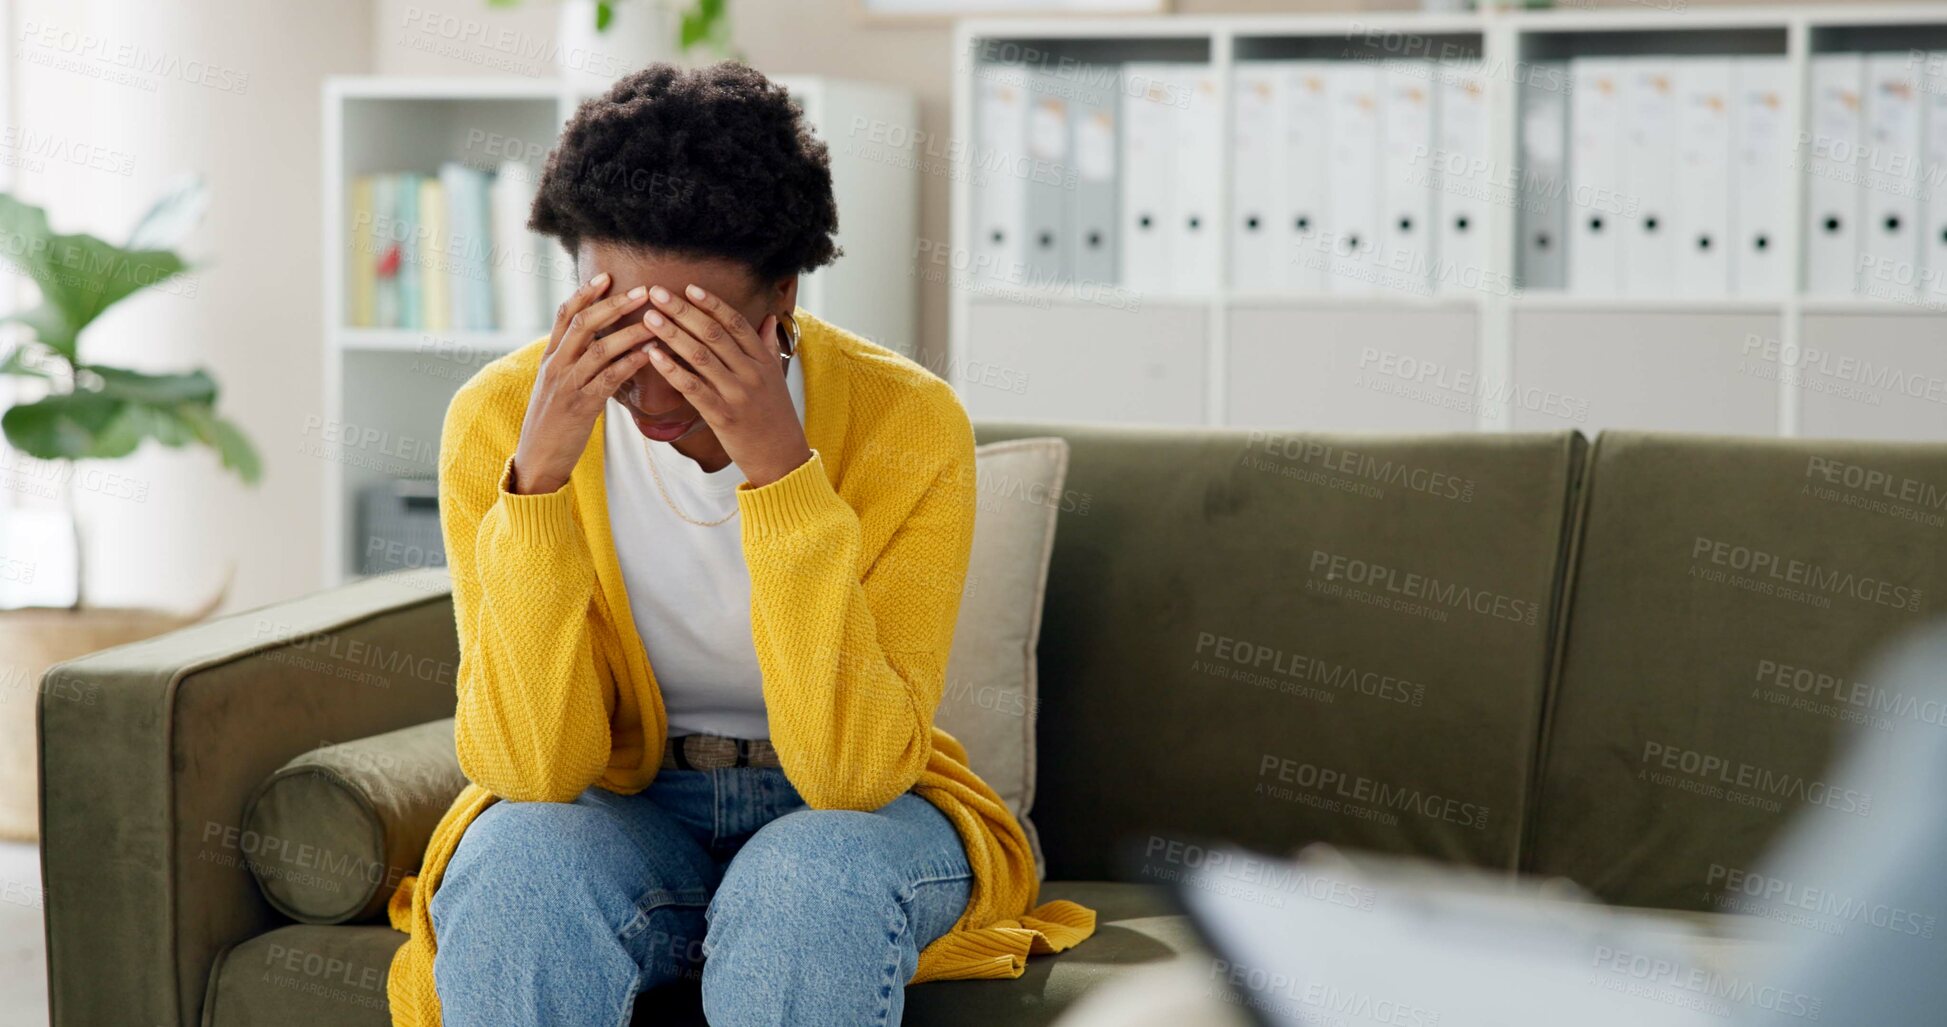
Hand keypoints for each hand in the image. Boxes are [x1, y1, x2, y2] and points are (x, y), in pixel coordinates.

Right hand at [508, 273, 656, 494]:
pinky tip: (651, 354)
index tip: (608, 276)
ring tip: (656, 321)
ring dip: (630, 332)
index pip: (565, 315)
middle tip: (644, 292)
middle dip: (614, 305)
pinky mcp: (580, 407)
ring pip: (599, 349)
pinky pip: (609, 379)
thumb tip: (596, 340)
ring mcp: (567, 385)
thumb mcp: (555, 384)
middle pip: (584, 324)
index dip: (586, 293)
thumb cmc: (553, 421)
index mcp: (549, 357)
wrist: (537, 458)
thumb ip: (572, 361)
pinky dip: (631, 363)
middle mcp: (555, 365)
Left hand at [642, 284, 811, 488]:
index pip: (735, 323)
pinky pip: (693, 388)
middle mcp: (751, 372)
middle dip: (683, 311)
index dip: (711, 304)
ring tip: (650, 318)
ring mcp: (737, 394)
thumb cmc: (776, 416)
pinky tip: (653, 356)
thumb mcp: (777, 377)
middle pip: (713, 333)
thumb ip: (768, 346)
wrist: (783, 457)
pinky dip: (672, 370)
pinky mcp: (722, 416)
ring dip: (672, 334)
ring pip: (700, 356)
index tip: (689, 288)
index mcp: (763, 360)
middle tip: (657, 293)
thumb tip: (768, 318)